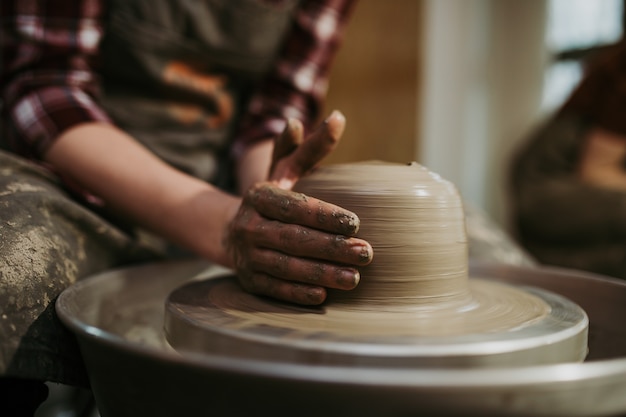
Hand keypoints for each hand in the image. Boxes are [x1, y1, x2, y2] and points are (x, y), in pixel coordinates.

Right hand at [227, 111, 372, 304]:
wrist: (234, 232)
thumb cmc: (275, 198)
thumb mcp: (287, 170)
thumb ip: (311, 148)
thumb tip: (339, 118)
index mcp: (259, 196)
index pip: (294, 206)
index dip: (324, 216)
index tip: (356, 223)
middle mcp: (248, 225)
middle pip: (293, 238)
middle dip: (331, 248)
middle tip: (366, 254)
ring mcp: (246, 255)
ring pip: (286, 267)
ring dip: (321, 273)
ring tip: (354, 278)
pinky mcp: (249, 280)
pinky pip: (275, 289)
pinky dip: (298, 293)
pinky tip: (323, 296)